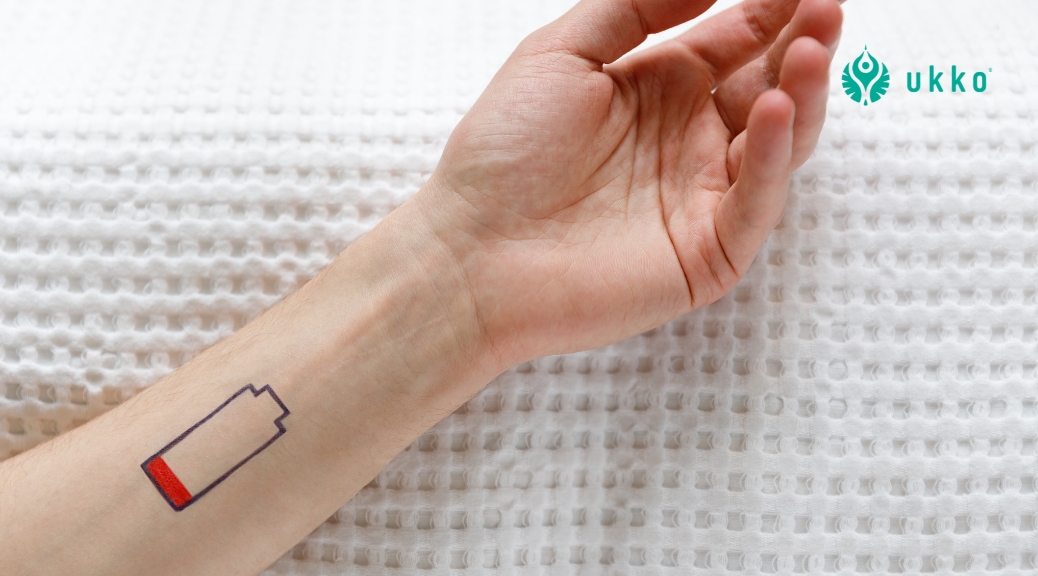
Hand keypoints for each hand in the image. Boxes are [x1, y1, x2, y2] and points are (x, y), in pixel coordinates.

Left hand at [413, 0, 842, 365]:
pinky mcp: (707, 253)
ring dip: (801, 93)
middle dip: (802, 43)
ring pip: (776, 142)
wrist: (470, 253)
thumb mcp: (562, 54)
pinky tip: (769, 110)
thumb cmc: (502, 155)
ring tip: (813, 47)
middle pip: (768, 85)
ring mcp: (701, 198)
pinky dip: (767, 157)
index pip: (734, 41)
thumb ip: (632, 8)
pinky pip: (753, 202)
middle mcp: (687, 141)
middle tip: (826, 4)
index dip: (769, 7)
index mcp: (658, 91)